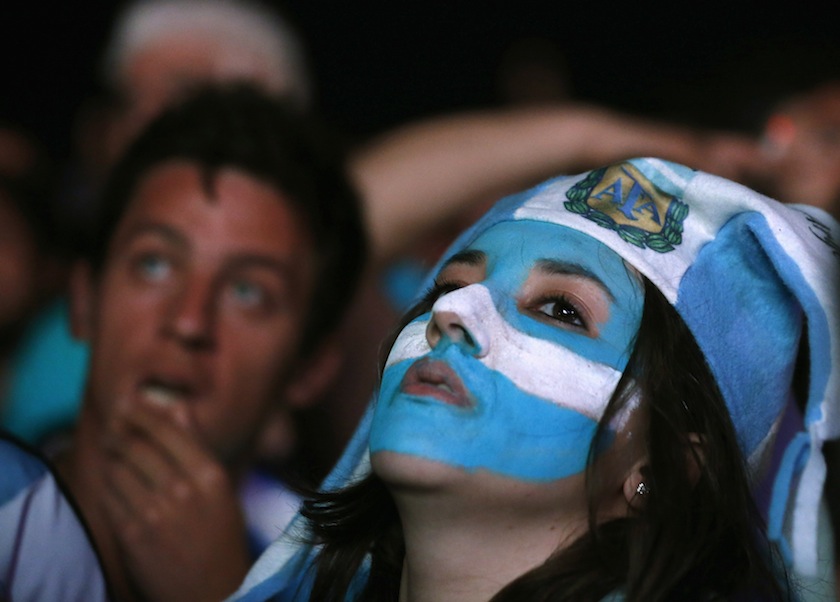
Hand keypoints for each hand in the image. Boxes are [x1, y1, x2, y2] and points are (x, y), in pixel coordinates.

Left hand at [100, 399, 250, 601]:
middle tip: (114, 425)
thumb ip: (198, 447)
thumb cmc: (221, 535)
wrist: (214, 591)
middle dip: (120, 432)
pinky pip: (110, 498)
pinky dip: (108, 485)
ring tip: (114, 453)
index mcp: (210, 475)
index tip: (129, 403)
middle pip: (137, 446)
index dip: (142, 413)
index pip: (167, 430)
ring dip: (113, 457)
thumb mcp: (222, 488)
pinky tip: (114, 482)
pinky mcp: (134, 536)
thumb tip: (177, 409)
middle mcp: (183, 491)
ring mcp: (156, 514)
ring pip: (118, 470)